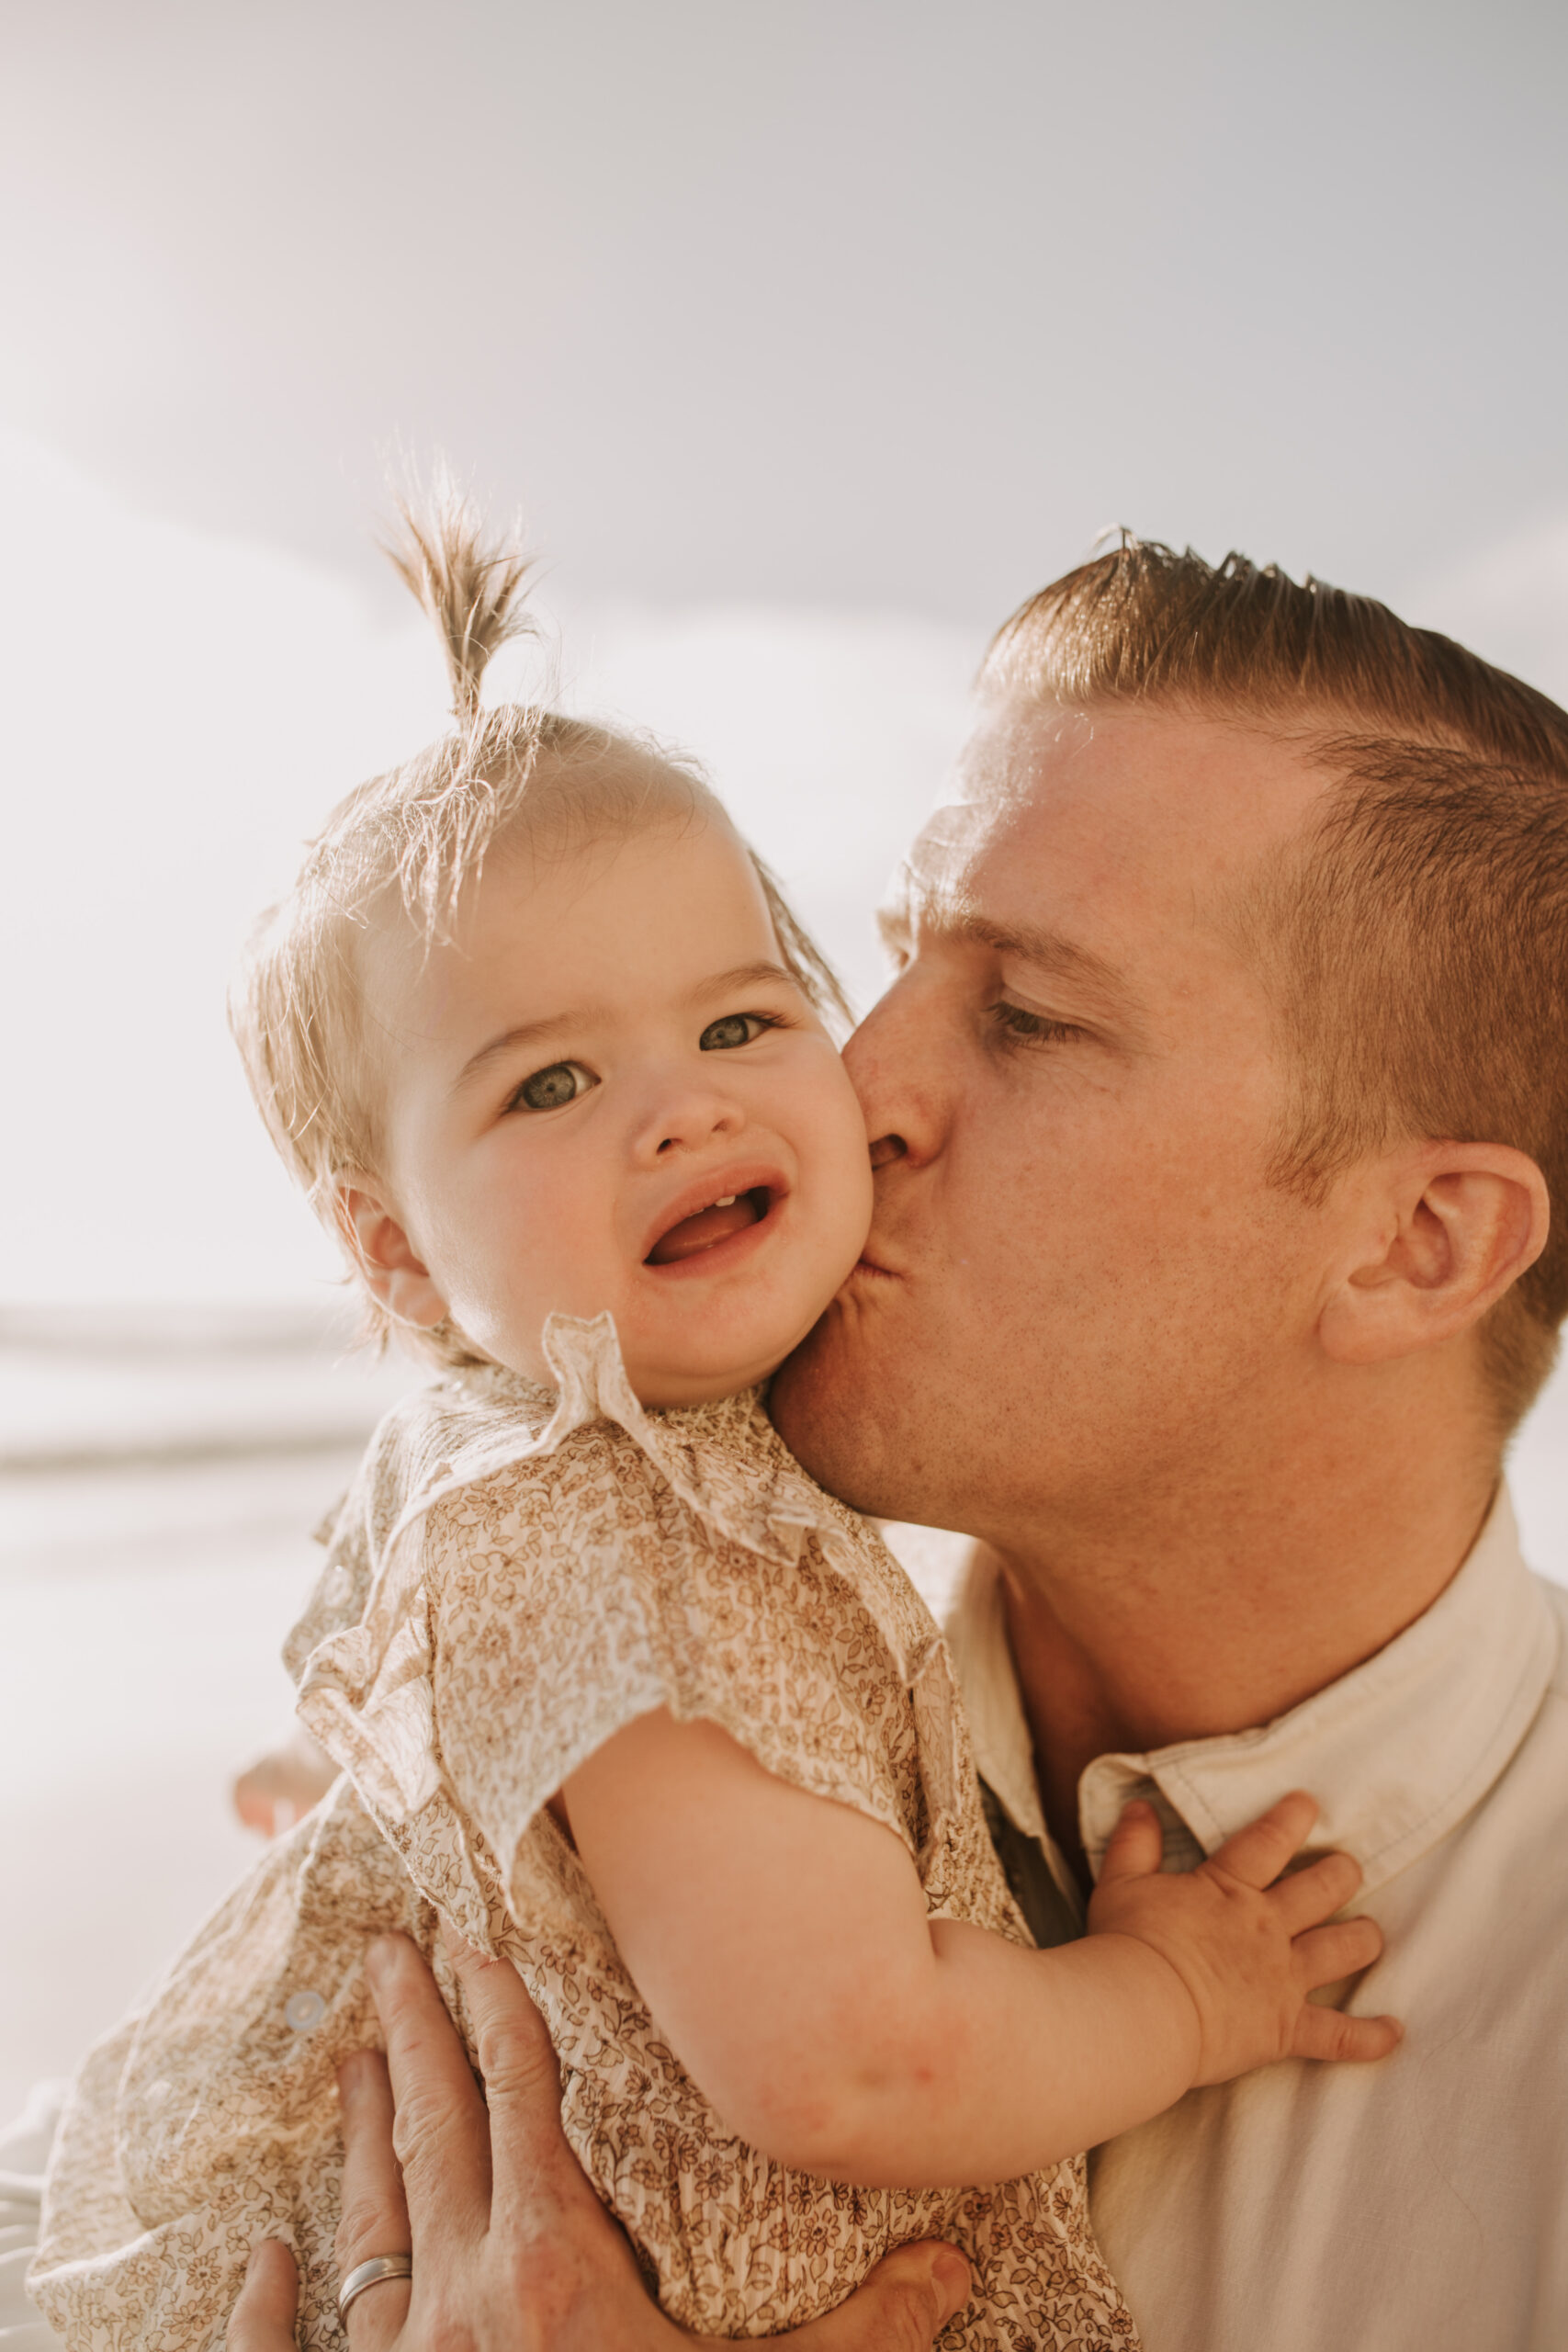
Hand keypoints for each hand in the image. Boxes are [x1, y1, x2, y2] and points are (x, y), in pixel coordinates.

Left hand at [227, 1931, 971, 2351]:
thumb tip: (954, 2263)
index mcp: (554, 2269)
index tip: (468, 1942)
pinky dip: (265, 2305)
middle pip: (430, 2131)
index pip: (518, 2101)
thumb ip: (863, 2336)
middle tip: (384, 1953)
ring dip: (358, 2129)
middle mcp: (461, 2300)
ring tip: (347, 2054)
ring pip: (368, 2219)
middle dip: (409, 2032)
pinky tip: (259, 2255)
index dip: (496, 2013)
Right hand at [1087, 1791, 1402, 2084]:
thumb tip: (1140, 1807)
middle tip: (1349, 1868)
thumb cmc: (1127, 1946)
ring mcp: (1282, 1977)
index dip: (1292, 1818)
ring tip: (1372, 1933)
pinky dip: (1370, 2036)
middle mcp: (1266, 1926)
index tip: (1310, 1803)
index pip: (1269, 1841)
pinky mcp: (1286, 2028)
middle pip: (1321, 1890)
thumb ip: (1134, 1845)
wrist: (1141, 2010)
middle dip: (1341, 1875)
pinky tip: (1393, 2031)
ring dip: (1362, 1939)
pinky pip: (1340, 2035)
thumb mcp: (1120, 1884)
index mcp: (1229, 1890)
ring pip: (1341, 1949)